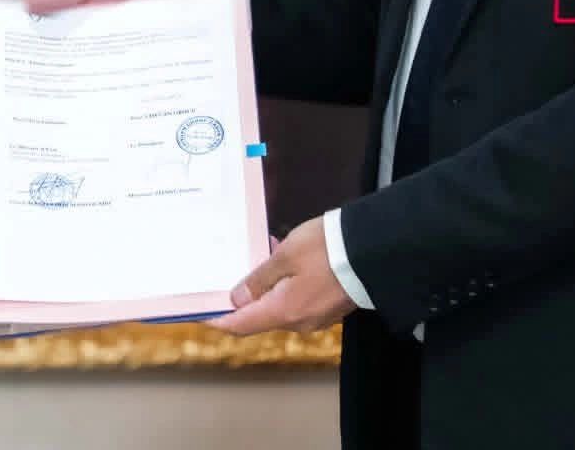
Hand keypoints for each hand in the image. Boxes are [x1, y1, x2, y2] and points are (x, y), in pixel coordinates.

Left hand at [208, 215, 354, 335]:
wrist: (376, 250)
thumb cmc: (328, 249)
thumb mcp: (286, 256)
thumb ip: (259, 279)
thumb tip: (237, 300)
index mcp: (284, 312)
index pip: (240, 325)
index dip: (216, 319)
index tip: (198, 311)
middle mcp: (299, 322)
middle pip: (259, 317)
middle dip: (241, 298)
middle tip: (224, 276)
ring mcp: (316, 316)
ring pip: (279, 306)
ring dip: (264, 287)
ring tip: (256, 257)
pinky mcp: (329, 306)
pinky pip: (297, 299)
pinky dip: (284, 284)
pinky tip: (282, 258)